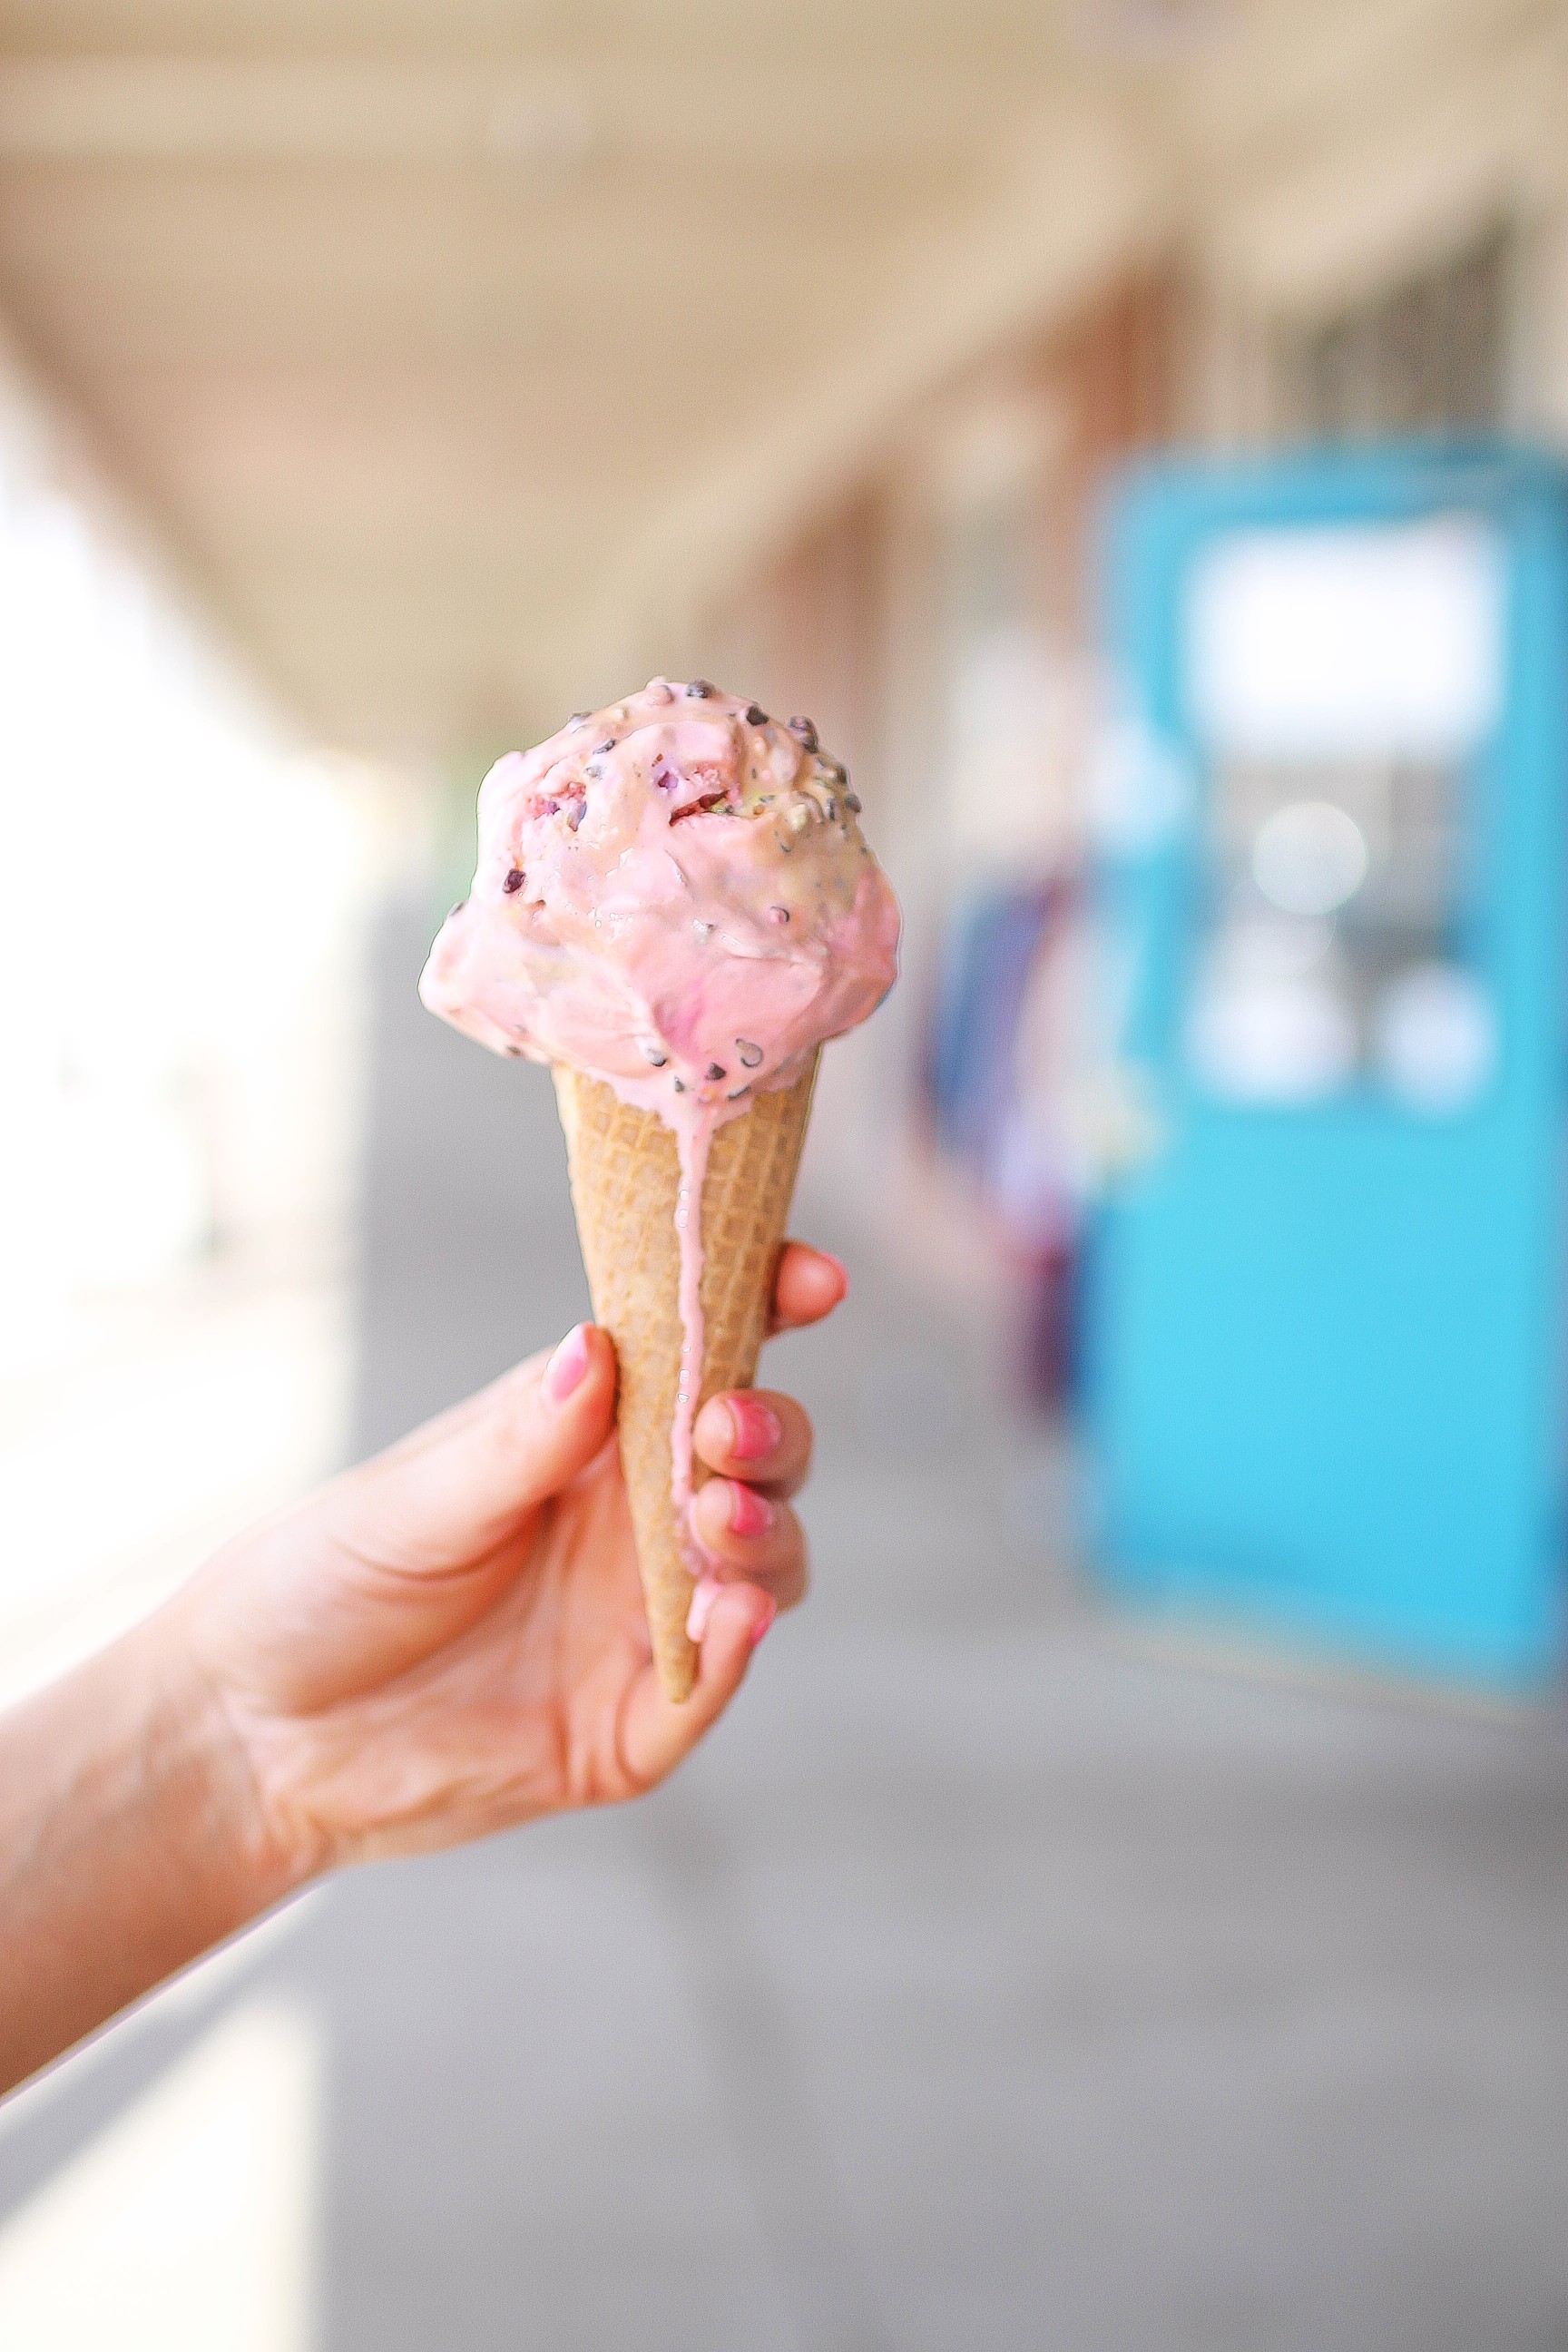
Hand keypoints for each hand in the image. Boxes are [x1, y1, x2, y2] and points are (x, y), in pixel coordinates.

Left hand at [175, 1243, 845, 1884]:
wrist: (257, 1738)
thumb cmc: (322, 1585)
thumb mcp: (413, 1502)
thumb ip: (520, 1440)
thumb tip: (601, 1346)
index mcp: (586, 1437)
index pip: (701, 1353)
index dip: (766, 1306)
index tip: (810, 1279)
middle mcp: (631, 1521)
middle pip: (755, 1458)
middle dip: (769, 1434)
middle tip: (726, 1429)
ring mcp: (640, 1620)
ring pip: (765, 1563)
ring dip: (765, 1532)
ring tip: (715, 1520)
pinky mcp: (631, 1724)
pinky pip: (709, 1684)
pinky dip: (735, 1649)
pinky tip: (731, 1616)